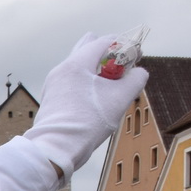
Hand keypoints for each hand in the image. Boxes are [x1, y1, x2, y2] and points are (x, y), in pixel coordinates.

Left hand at [23, 32, 150, 174]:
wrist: (56, 149)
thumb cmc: (87, 122)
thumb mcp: (121, 98)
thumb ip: (136, 79)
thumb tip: (139, 73)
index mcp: (76, 63)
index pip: (104, 41)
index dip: (125, 46)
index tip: (136, 57)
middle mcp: (61, 70)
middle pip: (87, 49)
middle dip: (108, 55)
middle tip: (121, 69)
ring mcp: (54, 85)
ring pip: (79, 68)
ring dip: (97, 72)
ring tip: (110, 87)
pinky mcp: (51, 99)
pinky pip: (72, 83)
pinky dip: (86, 84)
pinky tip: (95, 100)